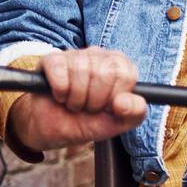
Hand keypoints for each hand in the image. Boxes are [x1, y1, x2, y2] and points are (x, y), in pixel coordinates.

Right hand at [7, 47, 146, 151]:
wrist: (54, 131)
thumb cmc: (88, 121)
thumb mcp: (117, 123)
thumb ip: (135, 113)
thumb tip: (125, 101)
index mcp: (120, 65)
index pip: (126, 75)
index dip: (114, 98)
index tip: (107, 106)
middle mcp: (99, 54)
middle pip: (104, 74)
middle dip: (95, 101)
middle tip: (88, 106)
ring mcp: (75, 54)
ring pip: (81, 73)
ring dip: (76, 99)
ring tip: (74, 103)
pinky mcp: (51, 59)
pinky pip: (59, 71)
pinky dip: (60, 91)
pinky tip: (60, 95)